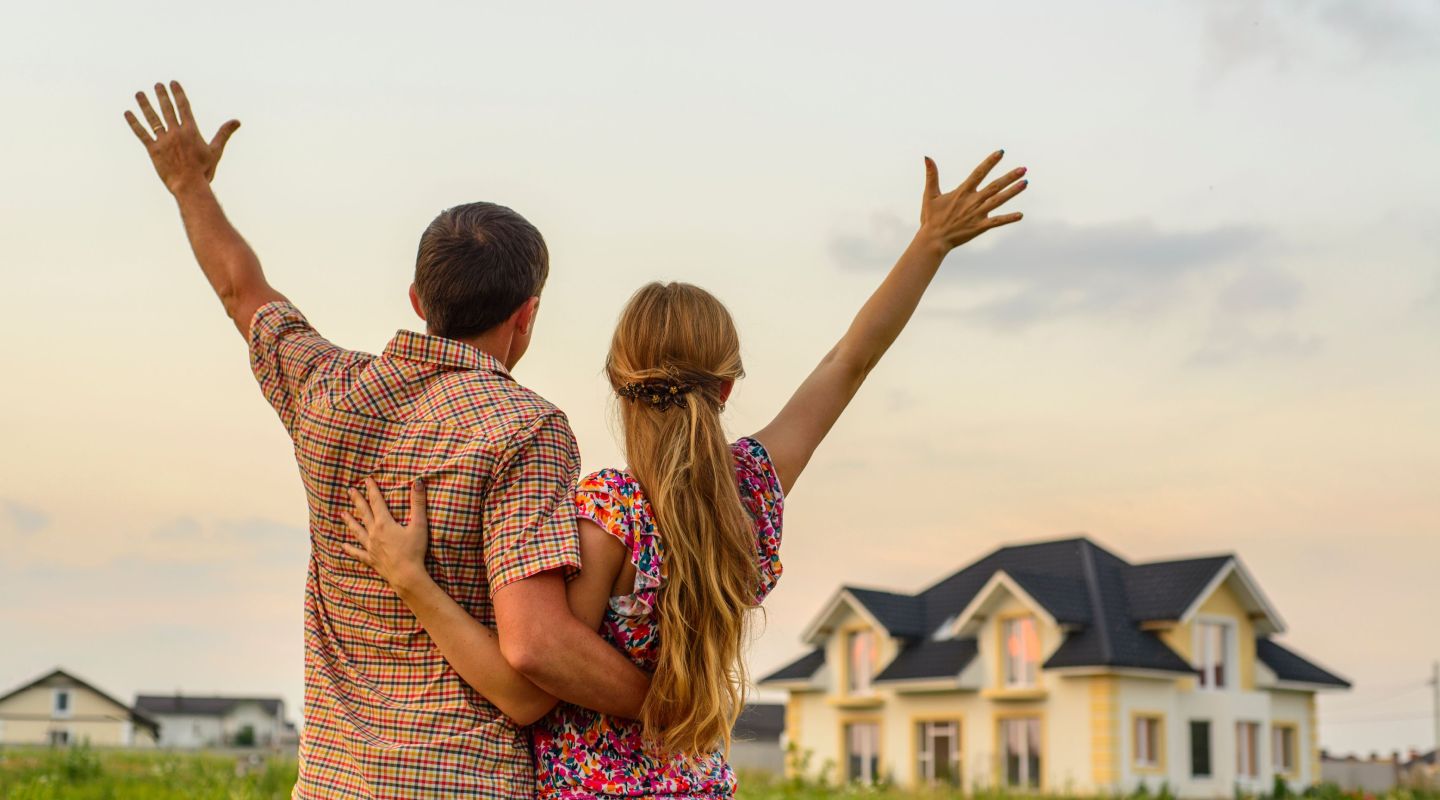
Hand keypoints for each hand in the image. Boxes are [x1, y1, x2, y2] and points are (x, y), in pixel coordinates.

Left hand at [124, 81, 240, 194]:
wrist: (189, 185)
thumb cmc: (204, 170)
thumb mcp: (216, 150)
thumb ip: (224, 133)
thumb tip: (237, 121)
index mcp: (191, 131)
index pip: (183, 107)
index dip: (178, 94)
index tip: (173, 83)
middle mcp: (176, 133)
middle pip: (167, 109)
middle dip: (162, 96)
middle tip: (157, 85)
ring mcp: (164, 141)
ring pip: (152, 119)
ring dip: (145, 105)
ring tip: (139, 93)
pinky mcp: (153, 150)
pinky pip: (142, 133)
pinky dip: (134, 123)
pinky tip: (128, 113)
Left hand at [341, 478, 431, 591]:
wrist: (406, 575)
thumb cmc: (414, 551)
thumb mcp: (419, 525)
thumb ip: (418, 503)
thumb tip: (418, 482)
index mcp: (384, 523)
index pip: (376, 502)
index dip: (372, 490)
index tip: (366, 480)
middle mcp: (374, 533)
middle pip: (364, 513)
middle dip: (357, 501)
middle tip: (350, 491)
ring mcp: (370, 547)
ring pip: (357, 531)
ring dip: (350, 521)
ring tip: (342, 513)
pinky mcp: (371, 559)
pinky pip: (358, 553)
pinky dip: (350, 549)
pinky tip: (343, 545)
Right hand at [919, 150, 1026, 251]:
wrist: (933, 240)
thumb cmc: (931, 218)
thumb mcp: (930, 195)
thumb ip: (931, 175)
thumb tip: (927, 157)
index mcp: (962, 192)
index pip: (979, 173)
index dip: (990, 162)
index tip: (1001, 152)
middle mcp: (972, 201)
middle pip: (994, 186)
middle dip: (1009, 177)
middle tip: (1023, 169)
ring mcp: (977, 214)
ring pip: (998, 200)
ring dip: (1012, 192)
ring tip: (1025, 183)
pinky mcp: (979, 227)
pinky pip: (997, 221)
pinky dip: (1008, 218)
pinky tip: (1020, 215)